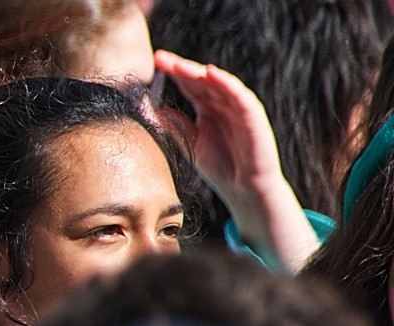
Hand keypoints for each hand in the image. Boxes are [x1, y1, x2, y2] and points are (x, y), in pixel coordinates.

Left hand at [152, 49, 283, 190]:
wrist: (243, 189)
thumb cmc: (219, 166)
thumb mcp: (190, 142)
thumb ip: (174, 124)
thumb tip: (151, 109)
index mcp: (207, 108)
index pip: (188, 84)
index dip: (172, 72)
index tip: (154, 62)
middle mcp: (223, 103)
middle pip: (201, 80)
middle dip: (181, 68)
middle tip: (161, 58)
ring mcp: (239, 108)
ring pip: (219, 83)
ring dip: (199, 72)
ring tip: (179, 64)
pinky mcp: (253, 116)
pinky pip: (240, 96)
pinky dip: (228, 83)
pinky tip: (212, 74)